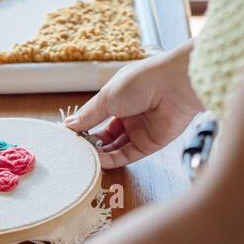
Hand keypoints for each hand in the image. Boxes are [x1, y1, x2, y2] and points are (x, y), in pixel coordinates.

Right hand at [65, 41, 201, 168]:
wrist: (176, 86)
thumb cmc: (142, 82)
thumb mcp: (107, 97)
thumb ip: (88, 114)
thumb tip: (69, 125)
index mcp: (118, 98)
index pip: (95, 117)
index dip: (82, 127)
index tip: (67, 137)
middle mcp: (128, 115)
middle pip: (103, 135)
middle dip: (89, 143)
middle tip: (73, 151)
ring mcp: (138, 131)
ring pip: (113, 147)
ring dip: (98, 154)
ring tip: (82, 158)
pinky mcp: (149, 145)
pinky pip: (126, 155)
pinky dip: (111, 160)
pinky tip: (98, 161)